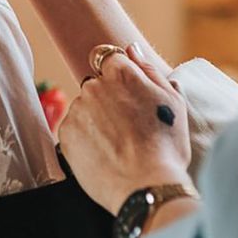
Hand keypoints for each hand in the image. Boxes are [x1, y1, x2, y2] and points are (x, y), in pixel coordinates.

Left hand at [57, 49, 191, 214]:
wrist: (147, 188)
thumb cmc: (165, 146)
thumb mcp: (172, 102)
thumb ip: (148, 69)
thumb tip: (131, 49)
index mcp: (120, 73)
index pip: (111, 59)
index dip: (121, 78)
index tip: (129, 97)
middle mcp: (94, 85)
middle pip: (97, 84)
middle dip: (108, 99)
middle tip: (127, 126)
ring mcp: (77, 109)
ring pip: (85, 107)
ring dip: (96, 119)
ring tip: (117, 145)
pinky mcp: (65, 133)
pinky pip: (74, 128)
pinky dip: (85, 138)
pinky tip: (103, 153)